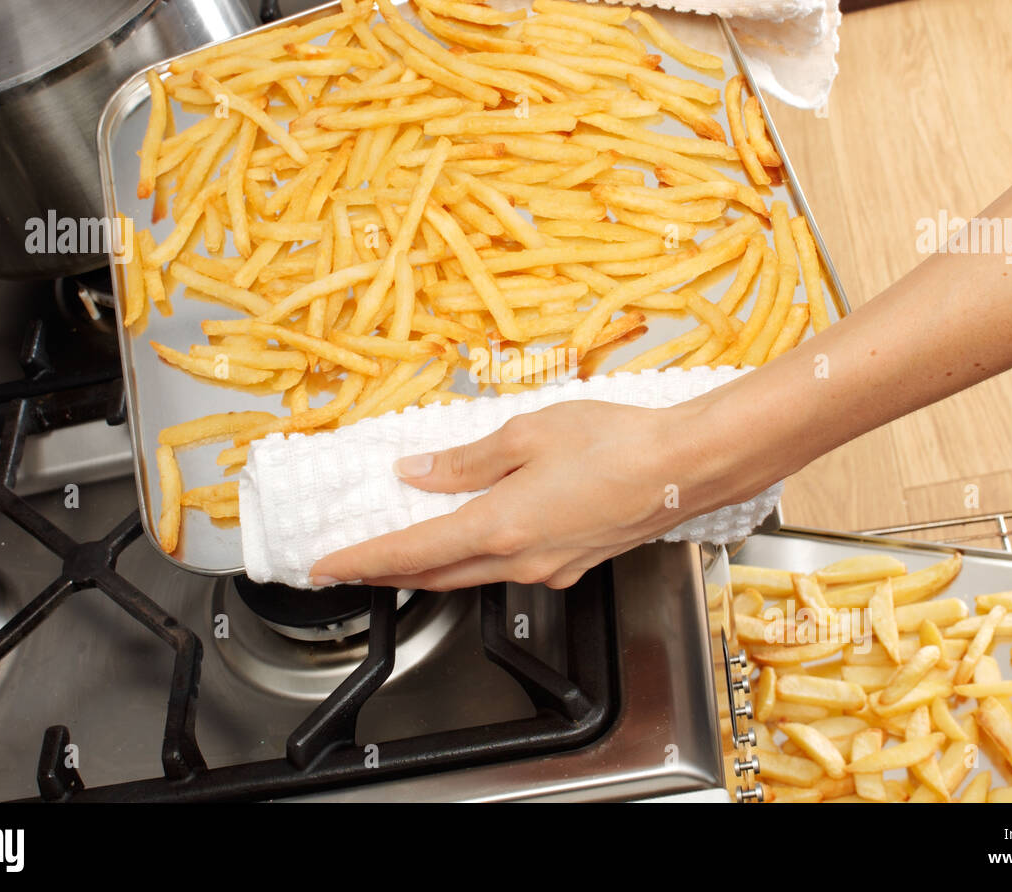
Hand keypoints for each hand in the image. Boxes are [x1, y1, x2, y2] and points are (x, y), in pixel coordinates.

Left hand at [309, 400, 718, 590]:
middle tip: (348, 566)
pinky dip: (473, 559)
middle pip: (435, 575)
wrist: (686, 470)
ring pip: (471, 577)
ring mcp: (548, 568)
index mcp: (500, 525)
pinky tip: (472, 538)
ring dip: (428, 569)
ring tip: (398, 554)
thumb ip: (466, 459)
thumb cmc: (616, 443)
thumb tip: (418, 471)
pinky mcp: (572, 565)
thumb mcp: (529, 433)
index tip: (325, 567)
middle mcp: (520, 560)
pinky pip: (508, 569)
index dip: (362, 561)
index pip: (411, 552)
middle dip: (386, 572)